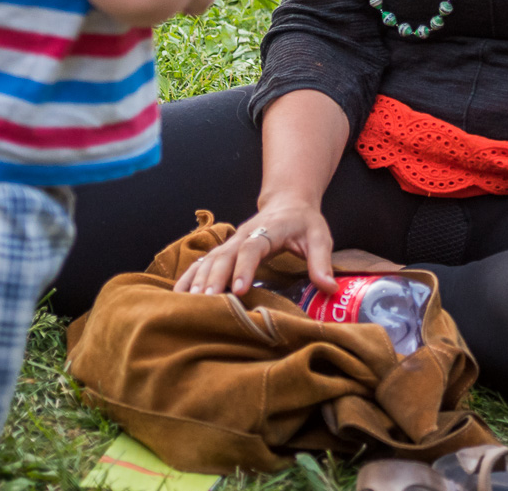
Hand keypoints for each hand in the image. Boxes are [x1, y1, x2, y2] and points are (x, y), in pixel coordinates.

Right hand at [173, 194, 337, 297]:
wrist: (287, 202)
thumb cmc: (303, 222)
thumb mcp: (319, 237)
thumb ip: (322, 262)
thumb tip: (330, 289)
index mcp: (268, 229)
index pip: (252, 248)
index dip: (244, 268)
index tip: (238, 289)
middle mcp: (244, 235)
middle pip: (224, 255)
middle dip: (214, 278)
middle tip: (207, 302)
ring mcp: (231, 242)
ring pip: (210, 259)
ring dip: (198, 280)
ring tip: (190, 303)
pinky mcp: (224, 250)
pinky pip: (202, 263)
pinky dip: (189, 277)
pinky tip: (178, 294)